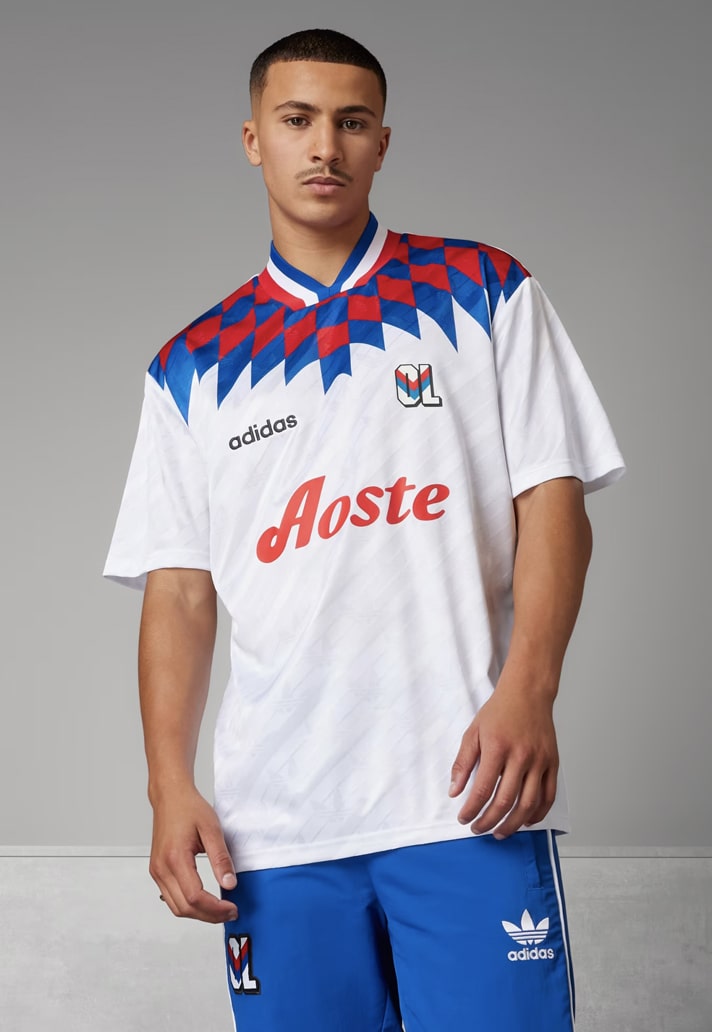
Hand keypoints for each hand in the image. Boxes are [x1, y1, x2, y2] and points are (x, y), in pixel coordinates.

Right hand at [149, 784, 237, 922]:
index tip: (232, 908)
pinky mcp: (157, 871)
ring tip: (220, 910)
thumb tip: (230, 884)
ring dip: (199, 914)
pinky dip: (188, 905)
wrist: (170, 796)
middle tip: (230, 912)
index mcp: (175, 858)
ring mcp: (157, 871)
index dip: (215, 908)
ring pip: (176, 907)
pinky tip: (204, 902)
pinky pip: (171, 898)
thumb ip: (221, 858)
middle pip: (184, 908)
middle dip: (210, 916)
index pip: (195, 897)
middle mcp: (161, 868)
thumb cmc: (188, 808)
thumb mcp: (212, 828)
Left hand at [448, 674, 558, 838]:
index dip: (472, 809)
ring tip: (499, 832)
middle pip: (505, 801)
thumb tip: (454, 791)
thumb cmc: (499, 711)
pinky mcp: (553, 763)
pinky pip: (548, 796)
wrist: (528, 693)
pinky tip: (525, 820)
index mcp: (497, 748)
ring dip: (513, 824)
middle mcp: (521, 756)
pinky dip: (538, 813)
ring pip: (528, 804)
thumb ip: (463, 763)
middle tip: (478, 829)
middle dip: (489, 821)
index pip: (483, 789)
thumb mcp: (473, 732)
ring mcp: (539, 761)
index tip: (464, 818)